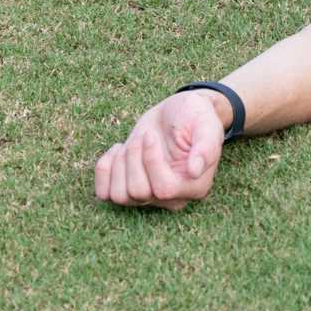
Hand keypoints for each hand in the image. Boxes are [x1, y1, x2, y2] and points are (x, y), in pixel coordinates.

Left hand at [94, 91, 226, 209]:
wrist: (179, 112)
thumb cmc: (195, 117)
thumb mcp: (206, 125)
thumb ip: (206, 147)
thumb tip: (195, 171)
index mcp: (194, 187)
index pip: (164, 189)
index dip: (151, 162)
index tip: (151, 136)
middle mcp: (171, 198)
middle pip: (138, 192)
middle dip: (134, 158)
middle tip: (144, 135)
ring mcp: (148, 195)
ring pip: (119, 196)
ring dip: (120, 163)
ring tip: (133, 142)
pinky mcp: (128, 187)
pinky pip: (104, 193)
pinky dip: (104, 171)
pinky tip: (118, 149)